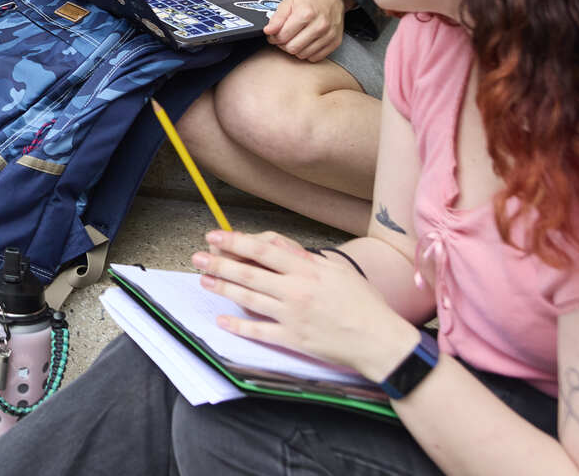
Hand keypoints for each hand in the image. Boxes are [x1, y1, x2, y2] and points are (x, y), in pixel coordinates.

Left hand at [192, 229, 422, 381]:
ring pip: (248, 299)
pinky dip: (238, 326)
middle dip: (219, 264)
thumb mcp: (338, 271)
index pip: (263, 250)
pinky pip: (259, 331)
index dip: (235, 241)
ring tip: (204, 281)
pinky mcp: (293, 339)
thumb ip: (306, 259)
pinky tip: (222, 319)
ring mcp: (292, 316)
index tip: (214, 236)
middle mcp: (296, 290)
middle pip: (248, 273)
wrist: (381, 341)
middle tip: (198, 258)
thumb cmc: (365, 303)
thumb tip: (278, 247)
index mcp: (307, 270)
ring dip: (222, 289)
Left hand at [263, 0, 346, 61]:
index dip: (274, 37)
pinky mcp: (335, 42)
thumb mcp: (289, 2)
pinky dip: (307, 53)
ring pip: (303, 54)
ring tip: (294, 39)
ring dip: (295, 49)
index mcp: (306, 14)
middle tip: (282, 37)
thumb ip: (277, 18)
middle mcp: (319, 26)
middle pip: (292, 48)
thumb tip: (268, 31)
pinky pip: (315, 57)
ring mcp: (329, 35)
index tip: (273, 35)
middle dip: (283, 44)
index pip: (283, 36)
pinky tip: (305, 43)